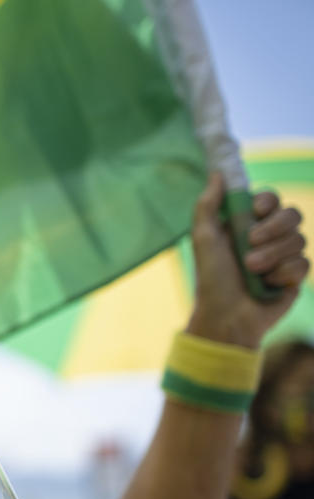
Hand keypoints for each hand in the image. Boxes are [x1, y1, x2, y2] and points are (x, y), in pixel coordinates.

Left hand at [187, 173, 307, 347]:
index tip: (256, 210)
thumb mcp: (204, 239)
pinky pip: (303, 263)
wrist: (226, 316)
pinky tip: (267, 284)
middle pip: (292, 215)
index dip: (268, 201)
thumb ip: (208, 205)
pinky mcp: (295, 276)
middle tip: (251, 242)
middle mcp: (268, 237)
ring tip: (252, 269)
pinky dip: (283, 273)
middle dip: (273, 227)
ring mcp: (284, 256)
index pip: (270, 199)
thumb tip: (217, 173)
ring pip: (299, 239)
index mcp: (247, 225)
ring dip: (272, 254)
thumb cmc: (212, 278)